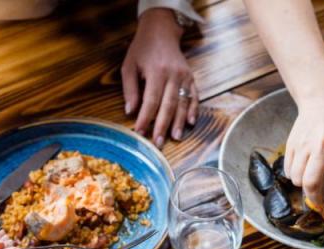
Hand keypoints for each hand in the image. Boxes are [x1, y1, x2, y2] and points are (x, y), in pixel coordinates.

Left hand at [121, 8, 196, 146]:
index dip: (146, 118)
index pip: (151, 100)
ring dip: (179, 122)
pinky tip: (190, 122)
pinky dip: (193, 110)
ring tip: (176, 137)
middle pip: (169, 105)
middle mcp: (173, 75)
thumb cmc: (142, 49)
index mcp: (156, 71)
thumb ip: (130, 89)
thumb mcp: (129, 65)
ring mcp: (184, 77)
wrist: (161, 31)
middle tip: (159, 142)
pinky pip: (194, 96)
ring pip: (183, 103)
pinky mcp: (191, 78)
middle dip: (163, 125)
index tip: (140, 132)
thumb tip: (131, 111)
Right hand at [283, 93, 323, 234]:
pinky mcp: (292, 144)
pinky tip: (305, 162)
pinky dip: (296, 174)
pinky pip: (289, 171)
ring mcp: (306, 145)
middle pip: (312, 185)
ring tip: (315, 171)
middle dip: (315, 200)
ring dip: (305, 184)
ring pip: (298, 180)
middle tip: (320, 200)